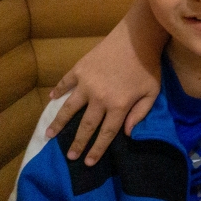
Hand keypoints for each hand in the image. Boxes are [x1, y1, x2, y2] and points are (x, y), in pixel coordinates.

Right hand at [45, 0, 163, 165]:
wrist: (137, 38)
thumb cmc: (148, 66)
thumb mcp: (152, 92)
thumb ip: (140, 114)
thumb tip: (127, 134)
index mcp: (118, 106)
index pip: (106, 133)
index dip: (97, 149)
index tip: (88, 162)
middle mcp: (99, 98)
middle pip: (85, 126)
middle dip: (77, 143)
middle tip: (69, 156)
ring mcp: (86, 84)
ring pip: (69, 109)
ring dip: (58, 123)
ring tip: (49, 135)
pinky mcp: (79, 70)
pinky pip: (65, 83)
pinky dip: (58, 91)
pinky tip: (51, 99)